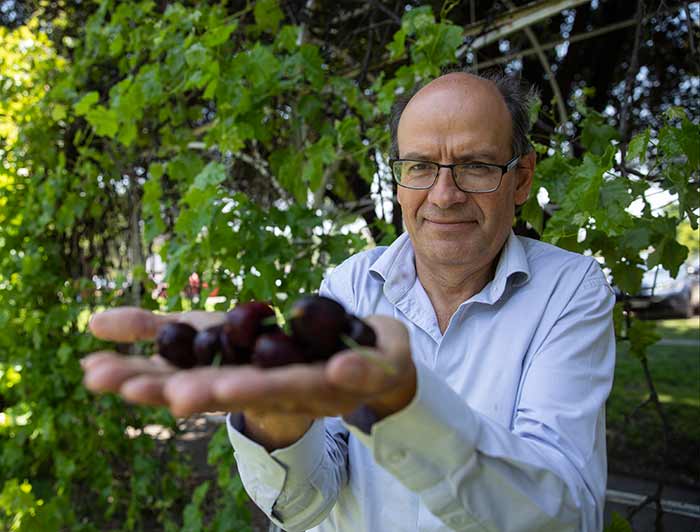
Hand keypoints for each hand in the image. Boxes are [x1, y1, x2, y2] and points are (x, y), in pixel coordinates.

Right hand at [82, 307, 416, 445]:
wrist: (363, 354)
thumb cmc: (276, 348)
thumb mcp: (213, 332)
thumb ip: (158, 330)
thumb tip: (90, 325)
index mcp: (235, 374)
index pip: (184, 380)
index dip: (145, 380)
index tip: (98, 378)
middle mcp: (271, 387)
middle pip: (232, 390)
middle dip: (198, 392)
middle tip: (167, 394)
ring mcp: (322, 384)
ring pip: (290, 387)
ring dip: (260, 389)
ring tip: (228, 387)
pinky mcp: (368, 372)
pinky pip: (362, 373)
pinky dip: (351, 372)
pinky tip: (340, 366)